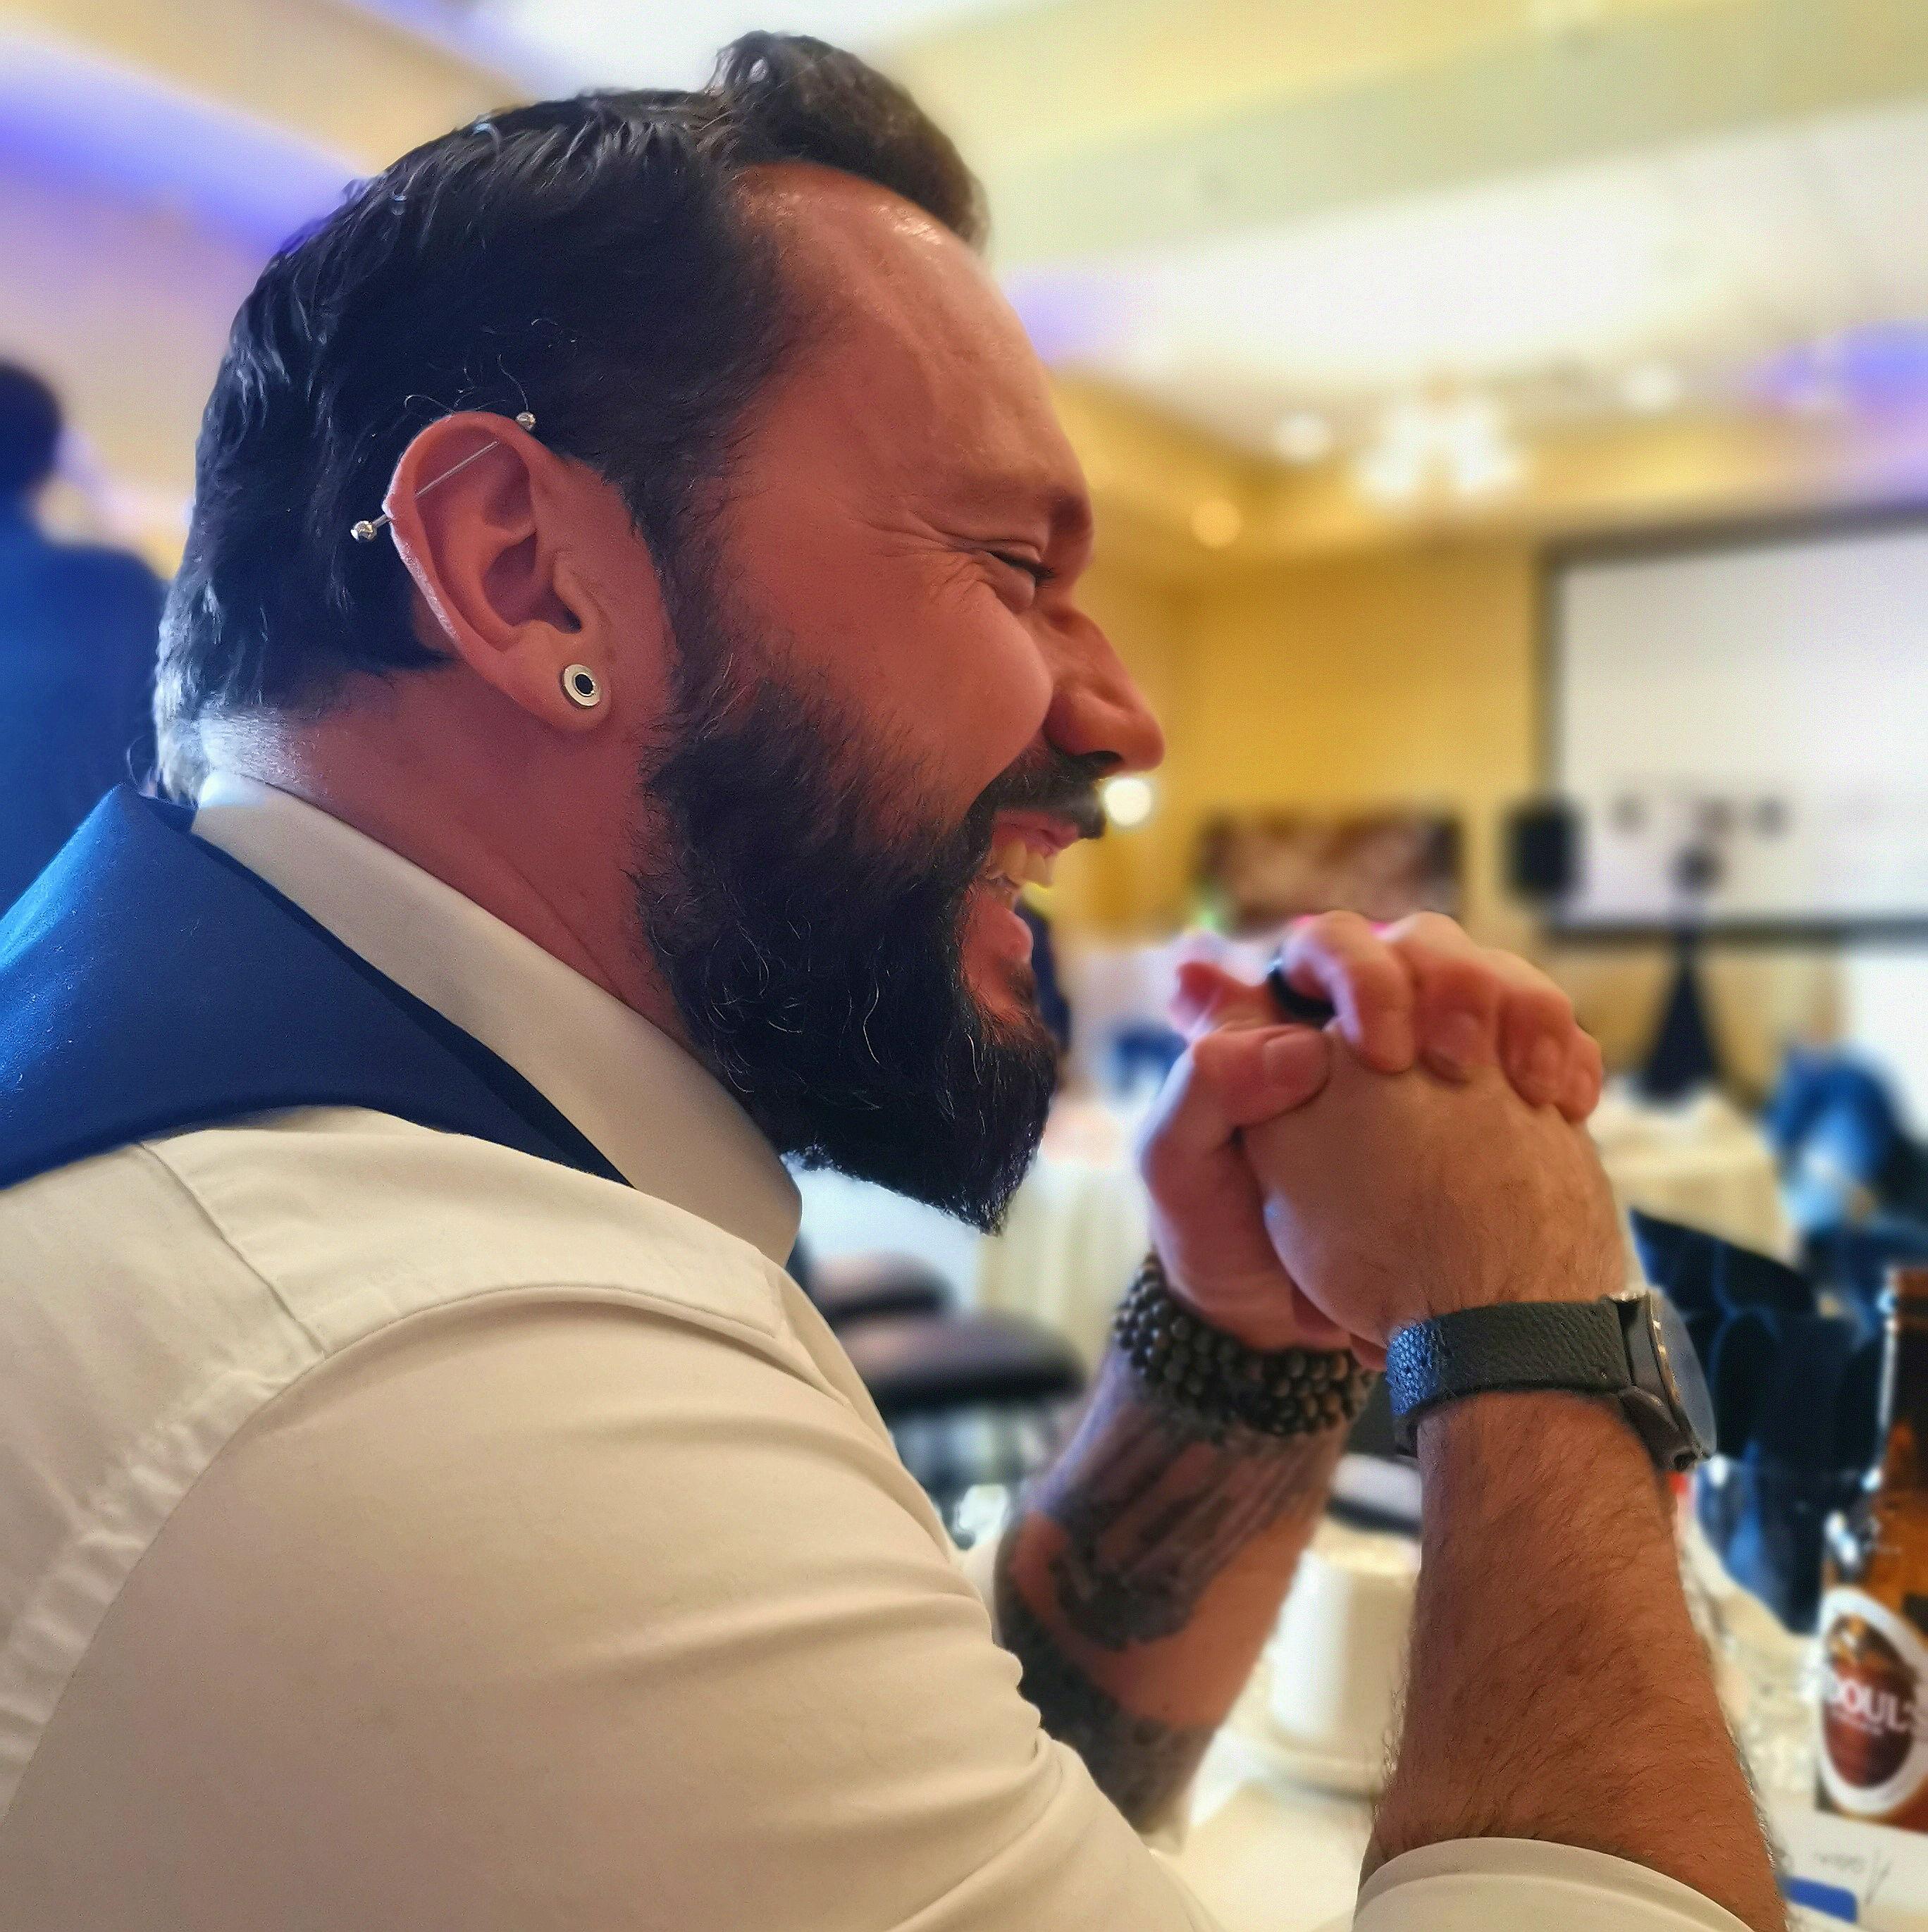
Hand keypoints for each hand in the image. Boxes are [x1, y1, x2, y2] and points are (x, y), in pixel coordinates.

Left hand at [1137, 911, 1603, 1351]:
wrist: (1282, 1322)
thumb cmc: (1216, 1228)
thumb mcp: (1176, 1162)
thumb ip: (1207, 1085)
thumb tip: (1301, 1047)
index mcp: (1282, 1016)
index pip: (1329, 942)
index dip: (1364, 973)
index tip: (1381, 1053)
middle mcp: (1361, 1019)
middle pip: (1429, 946)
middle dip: (1458, 985)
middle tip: (1460, 1061)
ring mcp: (1432, 1054)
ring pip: (1499, 981)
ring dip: (1526, 1012)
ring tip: (1534, 1085)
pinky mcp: (1488, 1097)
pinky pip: (1546, 1045)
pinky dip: (1566, 1060)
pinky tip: (1567, 1106)